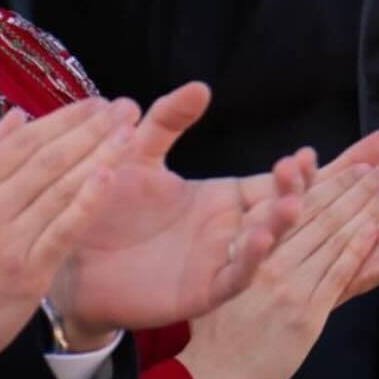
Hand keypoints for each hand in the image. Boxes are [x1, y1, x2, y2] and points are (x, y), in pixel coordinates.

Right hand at [0, 97, 140, 378]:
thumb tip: (17, 116)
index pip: (23, 141)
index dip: (63, 119)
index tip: (96, 102)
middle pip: (47, 158)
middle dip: (90, 129)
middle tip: (124, 107)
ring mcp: (8, 239)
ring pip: (60, 188)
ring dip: (99, 156)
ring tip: (130, 132)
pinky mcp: (27, 273)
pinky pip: (62, 231)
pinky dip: (86, 203)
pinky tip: (109, 178)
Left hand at [48, 83, 311, 332]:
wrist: (70, 256)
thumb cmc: (105, 205)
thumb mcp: (137, 155)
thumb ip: (166, 122)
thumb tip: (200, 86)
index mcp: (220, 199)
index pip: (270, 184)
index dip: (294, 172)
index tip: (308, 154)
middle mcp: (226, 231)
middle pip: (276, 212)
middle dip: (294, 192)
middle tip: (299, 169)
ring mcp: (217, 262)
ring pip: (262, 246)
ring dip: (279, 225)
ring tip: (290, 204)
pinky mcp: (201, 292)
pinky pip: (234, 277)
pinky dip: (249, 260)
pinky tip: (258, 238)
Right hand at [178, 161, 378, 378]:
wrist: (216, 374)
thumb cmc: (214, 328)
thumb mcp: (217, 277)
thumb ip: (242, 250)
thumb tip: (264, 223)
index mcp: (245, 249)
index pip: (292, 206)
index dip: (325, 181)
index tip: (351, 163)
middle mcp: (266, 262)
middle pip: (317, 217)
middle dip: (354, 188)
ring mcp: (287, 287)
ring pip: (332, 239)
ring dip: (366, 210)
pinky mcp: (305, 313)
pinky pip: (336, 274)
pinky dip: (358, 249)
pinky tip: (376, 228)